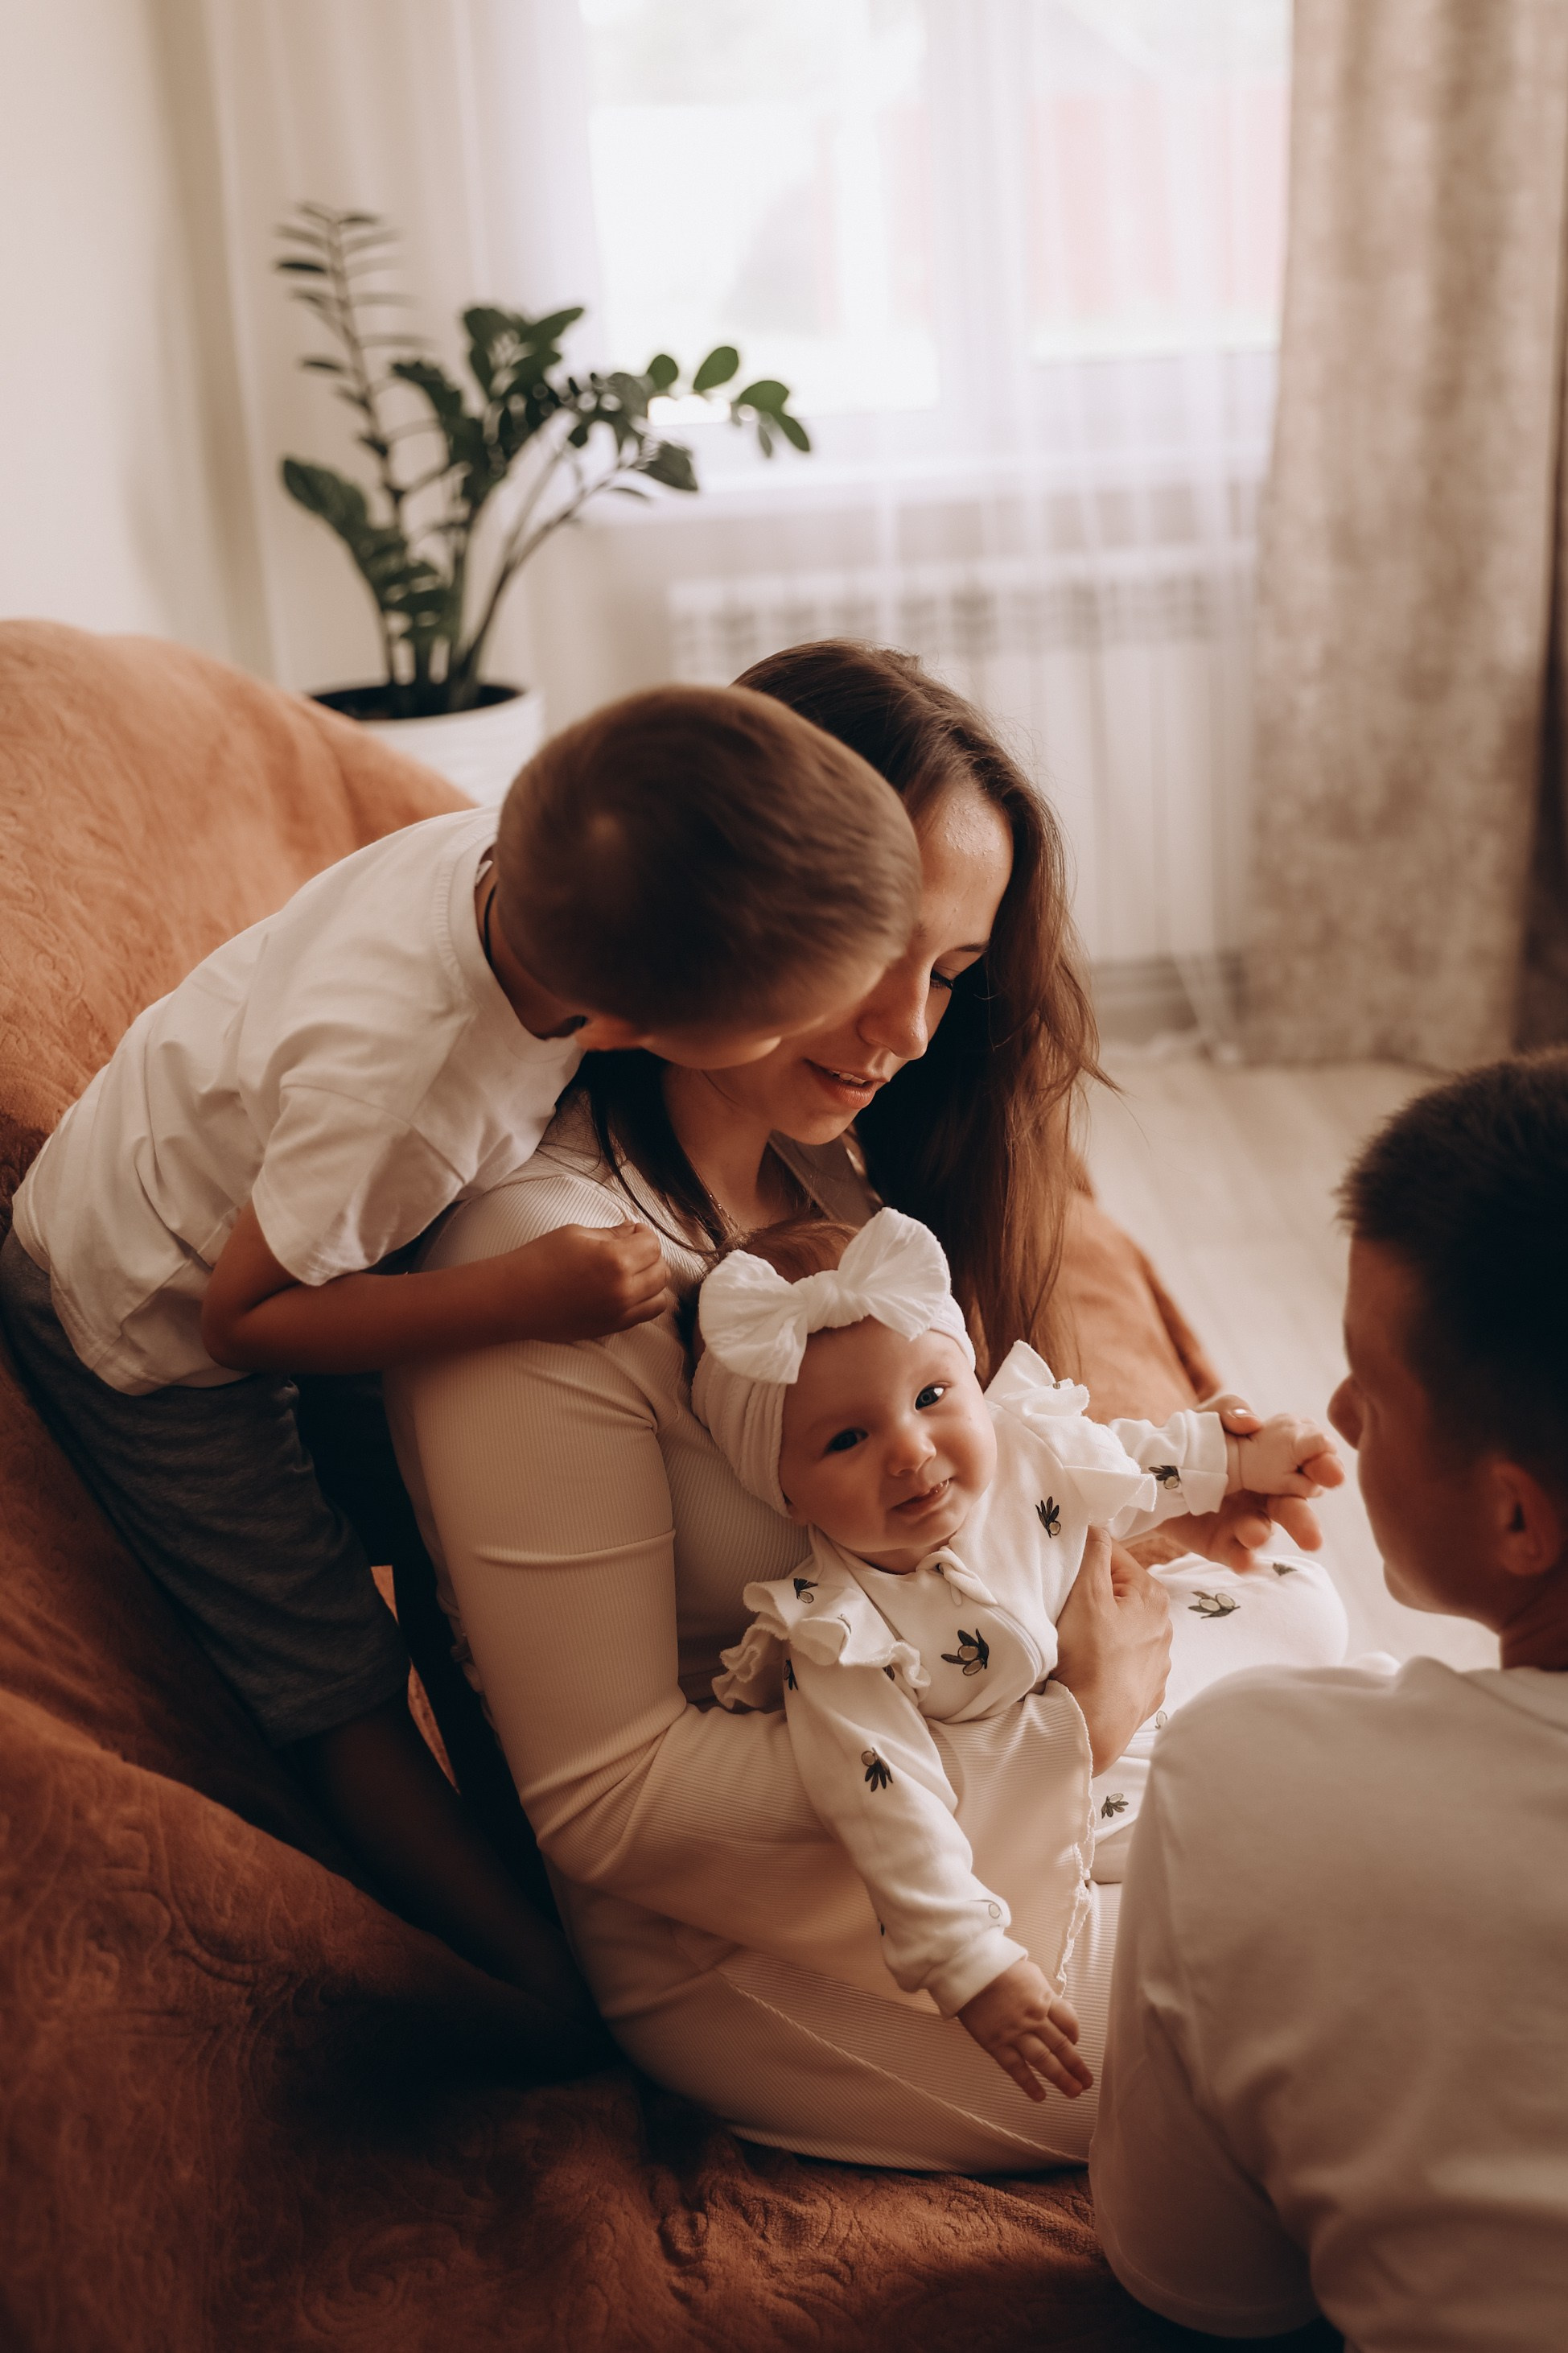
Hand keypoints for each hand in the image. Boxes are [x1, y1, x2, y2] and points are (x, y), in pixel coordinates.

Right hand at [489, 1220, 672, 1343]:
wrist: (513, 1298)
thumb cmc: (539, 1261)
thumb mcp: (576, 1234)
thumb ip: (612, 1233)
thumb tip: (633, 1231)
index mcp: (615, 1259)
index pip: (653, 1244)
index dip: (644, 1233)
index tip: (633, 1231)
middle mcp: (623, 1289)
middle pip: (661, 1270)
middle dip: (651, 1255)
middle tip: (633, 1249)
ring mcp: (619, 1313)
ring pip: (660, 1296)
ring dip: (652, 1280)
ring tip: (633, 1271)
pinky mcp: (612, 1328)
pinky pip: (646, 1315)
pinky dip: (646, 1301)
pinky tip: (628, 1290)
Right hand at [957, 1958, 1092, 2102]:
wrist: (971, 1969)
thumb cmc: (999, 1967)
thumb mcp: (1031, 1974)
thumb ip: (1044, 1994)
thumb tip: (1055, 2007)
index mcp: (1044, 1999)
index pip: (1069, 2023)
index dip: (1076, 2035)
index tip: (1077, 2043)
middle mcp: (1035, 2019)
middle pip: (1062, 2046)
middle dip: (1076, 2067)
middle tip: (1086, 2082)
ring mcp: (1016, 2033)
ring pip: (1044, 2061)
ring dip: (1061, 2078)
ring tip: (1073, 2092)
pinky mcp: (997, 2044)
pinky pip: (1016, 2069)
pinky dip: (1029, 2084)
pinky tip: (1040, 2096)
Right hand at [1051, 1527, 1170, 1771]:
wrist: (1091, 1726)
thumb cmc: (1088, 1657)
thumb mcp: (1086, 1593)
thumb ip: (1094, 1551)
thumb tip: (1097, 1525)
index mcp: (1153, 1597)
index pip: (1114, 1557)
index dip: (1084, 1562)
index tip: (1063, 1577)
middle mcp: (1165, 1628)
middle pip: (1118, 1594)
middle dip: (1093, 1597)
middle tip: (1065, 1611)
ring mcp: (1158, 1663)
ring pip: (1122, 1630)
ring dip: (1101, 1630)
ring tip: (1075, 1644)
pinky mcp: (1147, 1691)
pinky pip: (1123, 1663)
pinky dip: (1108, 1661)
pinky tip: (1090, 1670)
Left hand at [1192, 1392, 1340, 1570]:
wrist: (1151, 1470)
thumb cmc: (1193, 1440)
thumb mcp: (1208, 1416)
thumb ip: (1230, 1409)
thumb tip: (1252, 1422)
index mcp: (1275, 1463)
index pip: (1306, 1467)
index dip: (1322, 1467)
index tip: (1331, 1473)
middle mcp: (1267, 1496)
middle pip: (1292, 1508)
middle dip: (1304, 1520)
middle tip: (1313, 1535)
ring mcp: (1245, 1521)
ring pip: (1263, 1531)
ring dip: (1263, 1534)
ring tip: (1255, 1534)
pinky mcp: (1221, 1543)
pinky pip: (1235, 1553)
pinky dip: (1241, 1557)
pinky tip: (1243, 1560)